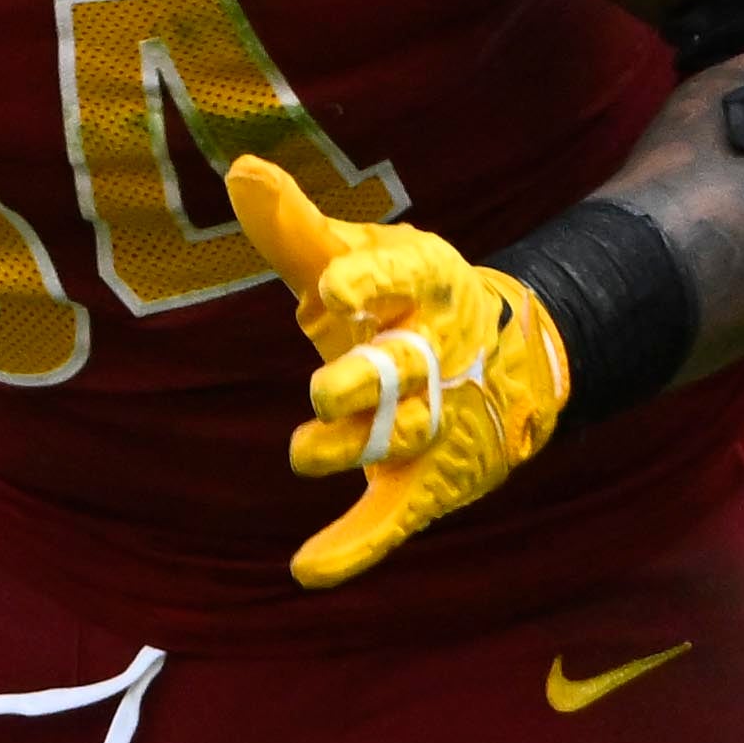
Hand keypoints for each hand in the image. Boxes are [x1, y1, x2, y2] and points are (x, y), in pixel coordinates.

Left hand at [235, 152, 567, 588]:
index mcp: (423, 288)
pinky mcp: (428, 480)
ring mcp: (438, 420)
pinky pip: (394, 517)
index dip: (367, 284)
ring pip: (402, 437)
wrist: (503, 362)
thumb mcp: (357, 260)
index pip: (400, 278)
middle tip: (325, 391)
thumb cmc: (402, 300)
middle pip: (406, 369)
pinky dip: (356, 549)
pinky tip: (309, 571)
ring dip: (354, 447)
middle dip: (368, 381)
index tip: (331, 286)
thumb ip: (297, 230)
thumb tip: (240, 171)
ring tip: (305, 452)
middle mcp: (437, 354)